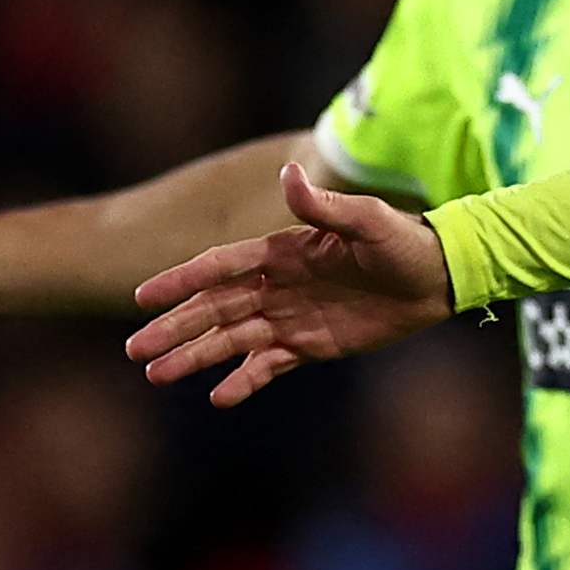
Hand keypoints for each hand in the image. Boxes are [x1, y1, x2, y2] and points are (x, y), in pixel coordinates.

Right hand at [125, 165, 454, 404]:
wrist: (435, 278)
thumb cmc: (402, 241)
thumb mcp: (367, 220)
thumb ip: (324, 205)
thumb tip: (288, 173)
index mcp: (279, 252)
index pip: (218, 268)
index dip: (180, 282)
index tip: (141, 298)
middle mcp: (275, 286)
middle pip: (212, 310)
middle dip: (173, 329)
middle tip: (134, 351)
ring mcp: (288, 317)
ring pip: (230, 340)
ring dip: (194, 357)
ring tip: (156, 375)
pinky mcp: (308, 345)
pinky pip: (267, 366)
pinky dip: (243, 380)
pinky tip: (217, 396)